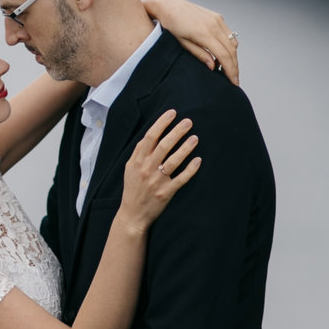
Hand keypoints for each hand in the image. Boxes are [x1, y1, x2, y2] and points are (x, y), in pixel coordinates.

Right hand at [117, 109, 199, 235]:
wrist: (132, 215)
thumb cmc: (133, 188)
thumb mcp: (130, 168)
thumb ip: (139, 152)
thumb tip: (150, 135)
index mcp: (137, 161)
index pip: (150, 137)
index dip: (161, 123)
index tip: (172, 113)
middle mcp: (146, 169)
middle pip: (163, 146)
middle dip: (176, 132)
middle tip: (188, 122)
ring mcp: (156, 181)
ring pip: (173, 161)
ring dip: (185, 148)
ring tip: (195, 138)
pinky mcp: (166, 193)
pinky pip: (181, 179)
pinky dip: (190, 169)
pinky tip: (198, 160)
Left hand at [142, 0, 240, 83]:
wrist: (168, 5)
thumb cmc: (170, 25)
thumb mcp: (181, 43)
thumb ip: (199, 54)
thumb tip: (213, 66)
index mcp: (204, 33)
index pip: (224, 55)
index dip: (231, 70)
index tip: (234, 82)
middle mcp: (213, 24)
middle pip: (231, 50)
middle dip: (234, 66)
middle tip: (234, 79)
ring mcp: (217, 19)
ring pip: (233, 42)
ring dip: (233, 56)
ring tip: (226, 68)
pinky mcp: (217, 17)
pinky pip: (229, 34)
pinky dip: (229, 45)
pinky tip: (221, 53)